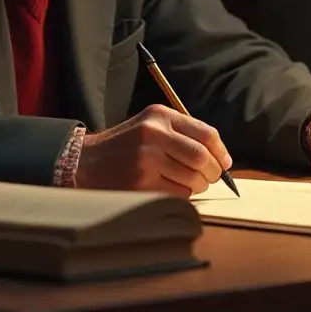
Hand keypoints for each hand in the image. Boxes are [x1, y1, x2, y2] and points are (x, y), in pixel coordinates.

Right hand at [75, 104, 232, 196]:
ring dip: (198, 186)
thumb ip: (181, 134)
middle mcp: (153, 133)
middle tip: (210, 179)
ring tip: (190, 185)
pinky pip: (177, 193)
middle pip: (202, 157)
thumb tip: (220, 157)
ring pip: (192, 178)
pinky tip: (171, 189)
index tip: (225, 163)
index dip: (221, 151)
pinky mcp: (140, 182)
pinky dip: (182, 195)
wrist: (85, 161)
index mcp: (159, 116)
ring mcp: (146, 159)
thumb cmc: (124, 146)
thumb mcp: (149, 126)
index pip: (206, 132)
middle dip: (213, 173)